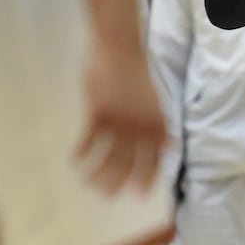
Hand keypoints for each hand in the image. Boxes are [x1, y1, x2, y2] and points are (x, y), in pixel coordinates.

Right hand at [76, 41, 168, 194]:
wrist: (119, 47)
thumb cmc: (136, 74)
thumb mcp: (156, 100)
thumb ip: (160, 125)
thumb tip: (170, 145)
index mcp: (156, 122)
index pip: (154, 158)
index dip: (147, 178)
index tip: (138, 196)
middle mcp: (140, 125)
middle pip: (129, 163)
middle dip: (116, 182)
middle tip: (106, 196)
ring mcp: (119, 119)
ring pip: (108, 155)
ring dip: (97, 173)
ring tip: (88, 183)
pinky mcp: (99, 111)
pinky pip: (89, 139)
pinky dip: (82, 152)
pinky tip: (75, 161)